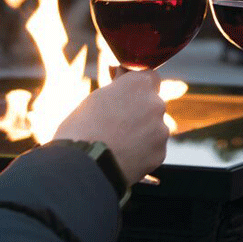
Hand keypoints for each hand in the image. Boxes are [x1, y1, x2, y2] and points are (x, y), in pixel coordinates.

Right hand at [54, 70, 168, 185]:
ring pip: (155, 127)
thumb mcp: (96, 98)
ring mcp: (161, 130)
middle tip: (117, 122)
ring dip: (142, 131)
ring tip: (117, 142)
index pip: (149, 76)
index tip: (126, 94)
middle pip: (153, 103)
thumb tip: (123, 75)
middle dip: (140, 110)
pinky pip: (153, 148)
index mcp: (139, 84)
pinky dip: (142, 151)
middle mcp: (156, 104)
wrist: (83, 166)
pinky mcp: (160, 153)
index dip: (137, 86)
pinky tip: (123, 155)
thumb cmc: (82, 128)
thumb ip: (118, 87)